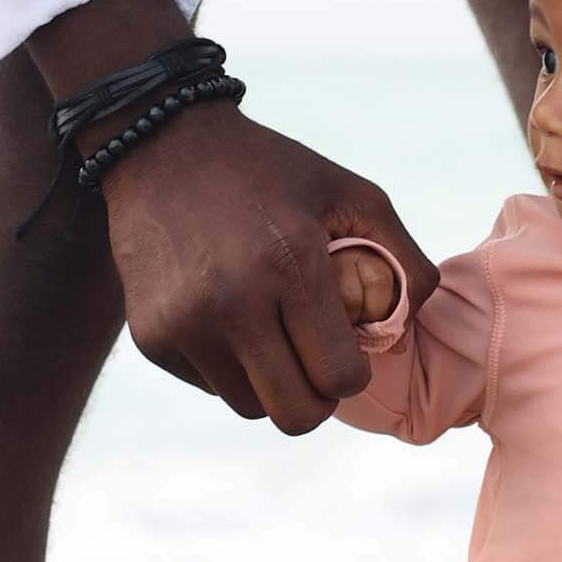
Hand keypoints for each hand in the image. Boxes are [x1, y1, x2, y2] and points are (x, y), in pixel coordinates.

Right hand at [101, 102, 437, 430]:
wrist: (159, 145)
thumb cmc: (272, 173)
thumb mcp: (352, 192)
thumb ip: (403, 261)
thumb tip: (410, 327)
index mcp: (289, 264)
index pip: (339, 378)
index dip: (352, 374)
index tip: (346, 349)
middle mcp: (231, 301)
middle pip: (296, 415)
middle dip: (317, 397)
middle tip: (316, 362)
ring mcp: (184, 324)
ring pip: (252, 407)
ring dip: (272, 383)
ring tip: (272, 331)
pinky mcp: (151, 338)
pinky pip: (212, 387)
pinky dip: (229, 367)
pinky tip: (228, 318)